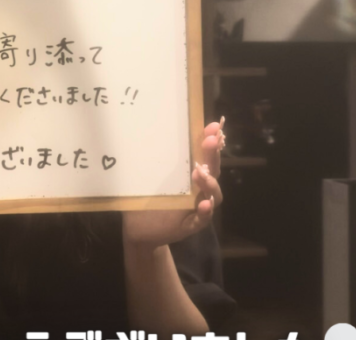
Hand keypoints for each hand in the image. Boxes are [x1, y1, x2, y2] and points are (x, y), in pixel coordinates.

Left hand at [122, 120, 225, 248]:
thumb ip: (160, 158)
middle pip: (213, 171)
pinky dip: (206, 211)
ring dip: (210, 183)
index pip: (206, 156)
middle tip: (211, 141)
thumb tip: (156, 129)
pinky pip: (203, 218)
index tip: (213, 126)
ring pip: (214, 194)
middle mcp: (201, 189)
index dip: (211, 141)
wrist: (141, 229)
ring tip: (200, 174)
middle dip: (213, 155)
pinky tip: (204, 204)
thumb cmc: (149, 199)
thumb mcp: (154, 176)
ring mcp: (199, 207)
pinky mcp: (193, 224)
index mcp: (193, 175)